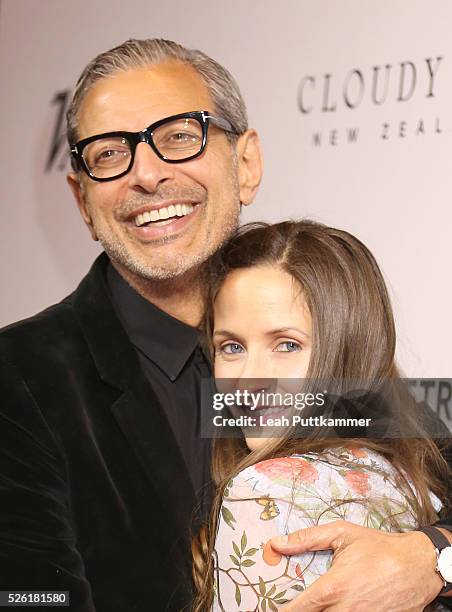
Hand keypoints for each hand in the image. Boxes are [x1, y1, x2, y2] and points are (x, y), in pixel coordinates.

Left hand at [269, 520, 443, 610]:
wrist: (417, 565)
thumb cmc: (378, 547)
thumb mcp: (341, 534)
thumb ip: (307, 539)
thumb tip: (276, 543)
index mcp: (332, 587)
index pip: (297, 609)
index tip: (271, 608)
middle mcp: (344, 609)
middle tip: (295, 605)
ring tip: (318, 604)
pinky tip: (338, 607)